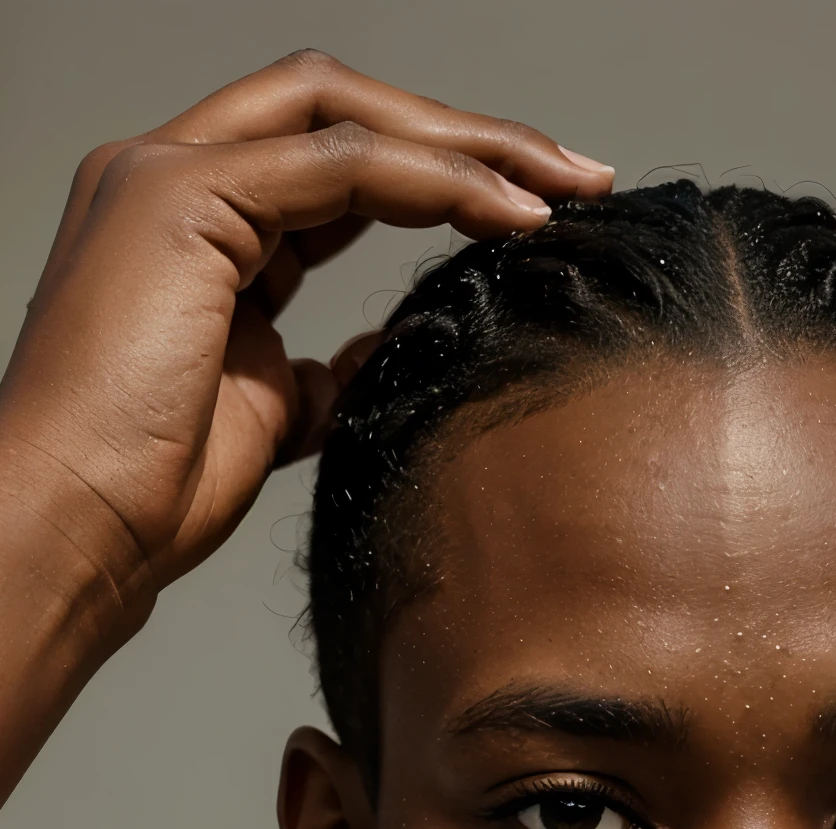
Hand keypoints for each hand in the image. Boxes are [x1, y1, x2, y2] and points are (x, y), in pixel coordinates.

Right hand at [0, 51, 611, 759]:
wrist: (74, 527)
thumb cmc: (150, 492)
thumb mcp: (268, 417)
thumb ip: (325, 372)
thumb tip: (393, 356)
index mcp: (192, 225)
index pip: (331, 161)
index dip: (438, 172)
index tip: (535, 215)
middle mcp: (170, 177)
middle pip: (342, 111)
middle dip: (468, 133)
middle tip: (577, 176)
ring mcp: (166, 176)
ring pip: (344, 115)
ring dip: (469, 143)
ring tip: (565, 186)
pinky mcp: (178, 198)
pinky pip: (338, 164)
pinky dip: (434, 182)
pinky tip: (508, 217)